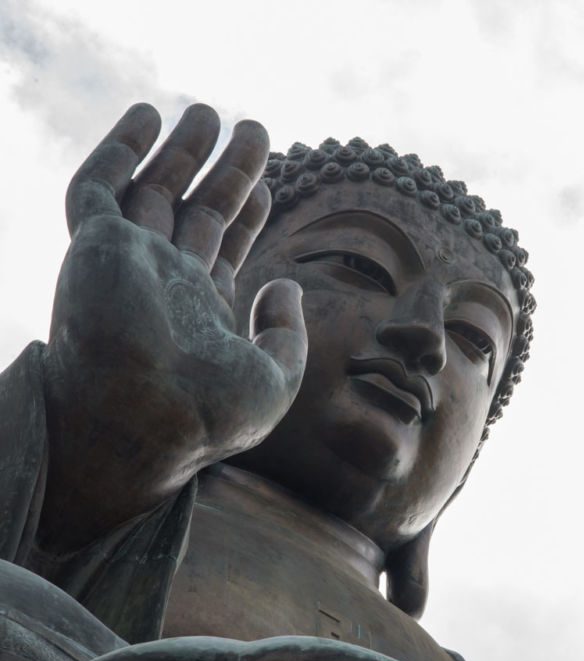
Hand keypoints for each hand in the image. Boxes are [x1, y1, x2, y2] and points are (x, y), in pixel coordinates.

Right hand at [40, 104, 307, 550]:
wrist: (144, 425)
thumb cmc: (209, 416)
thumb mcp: (276, 379)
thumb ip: (288, 333)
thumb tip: (287, 285)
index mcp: (200, 309)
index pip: (224, 247)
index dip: (247, 213)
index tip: (268, 186)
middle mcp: (162, 281)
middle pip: (197, 210)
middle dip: (226, 170)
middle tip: (257, 131)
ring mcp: (127, 261)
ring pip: (152, 189)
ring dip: (181, 150)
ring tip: (210, 112)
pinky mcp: (94, 245)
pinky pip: (98, 187)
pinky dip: (119, 149)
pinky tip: (148, 116)